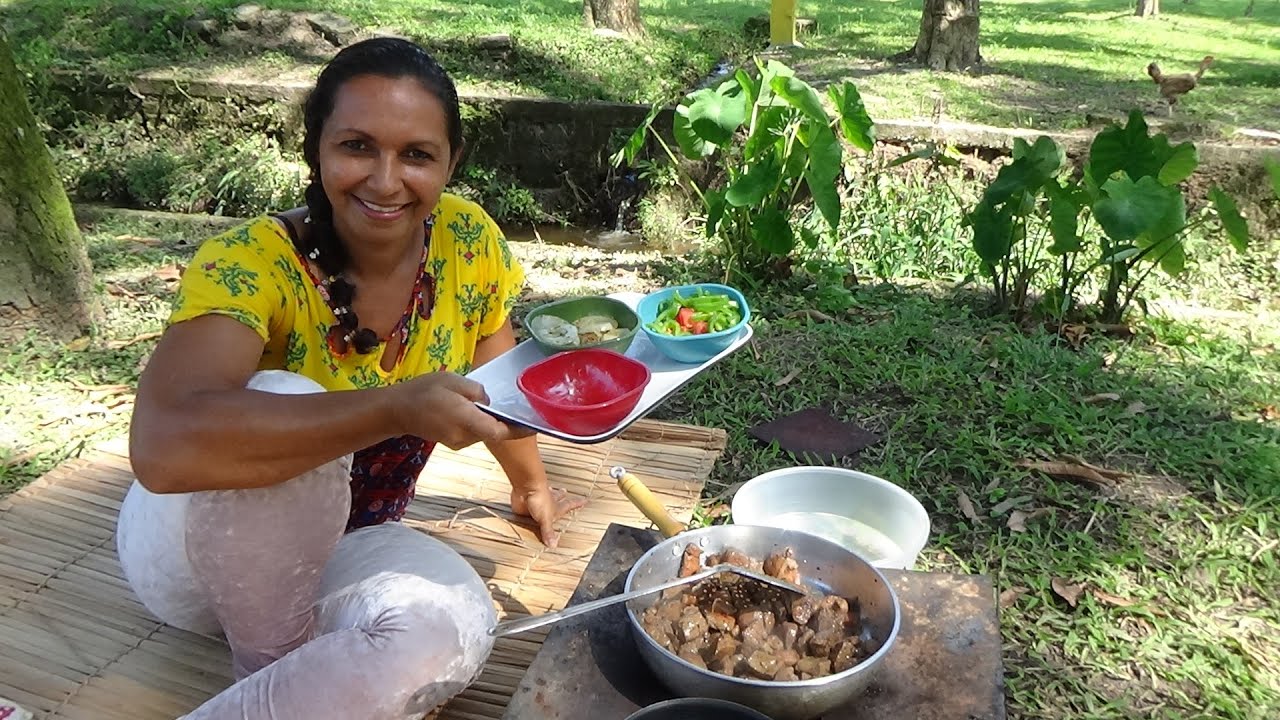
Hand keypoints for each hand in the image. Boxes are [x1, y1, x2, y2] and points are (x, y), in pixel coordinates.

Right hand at [392, 373, 533, 449]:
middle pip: (493, 432)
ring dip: (489, 421)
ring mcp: (458, 442)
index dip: (519, 429)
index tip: (534, 424)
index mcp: (466, 420)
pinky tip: (472, 409)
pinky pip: (472, 433)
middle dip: (504, 421)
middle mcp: (464, 436)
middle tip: (517, 406)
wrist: (397, 410)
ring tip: (489, 404)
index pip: (500, 431)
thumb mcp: (453, 381)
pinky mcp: (452, 442)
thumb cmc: (424, 391)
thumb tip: (489, 401)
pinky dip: (478, 423)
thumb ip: (476, 391)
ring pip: (483, 432)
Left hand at [511, 485, 587, 547]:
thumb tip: (554, 546)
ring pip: (545, 496)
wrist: (525, 488)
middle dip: (562, 495)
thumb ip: (548, 532)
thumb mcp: (546, 519)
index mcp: (556, 507)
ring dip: (548, 494)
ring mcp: (538, 502)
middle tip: (565, 491)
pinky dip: (530, 502)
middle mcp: (548, 503)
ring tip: (551, 490)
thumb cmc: (540, 499)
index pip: (570, 505)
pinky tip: (528, 501)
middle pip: (558, 498)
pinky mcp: (527, 503)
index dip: (578, 503)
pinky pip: (530, 504)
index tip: (586, 500)